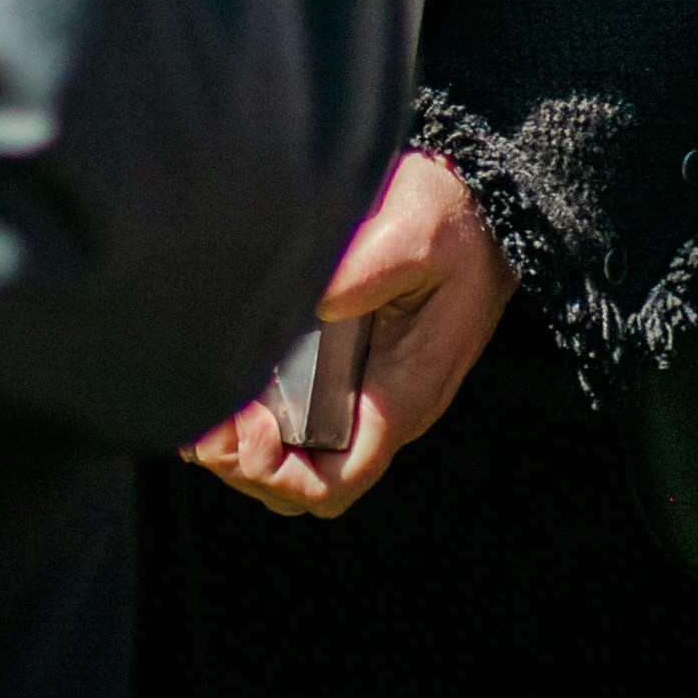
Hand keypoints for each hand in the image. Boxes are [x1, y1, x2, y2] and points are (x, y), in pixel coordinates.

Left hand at [184, 150, 510, 520]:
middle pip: (306, 487)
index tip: (243, 426)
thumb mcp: (411, 239)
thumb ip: (359, 273)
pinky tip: (231, 381)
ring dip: (247, 450)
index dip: (276, 475)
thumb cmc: (454, 226)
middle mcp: (382, 410)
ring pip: (299, 463)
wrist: (487, 209)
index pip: (333, 484)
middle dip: (248, 468)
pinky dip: (257, 421)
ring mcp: (368, 394)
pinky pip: (302, 425)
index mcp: (400, 397)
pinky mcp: (354, 370)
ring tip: (211, 406)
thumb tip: (303, 305)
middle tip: (210, 420)